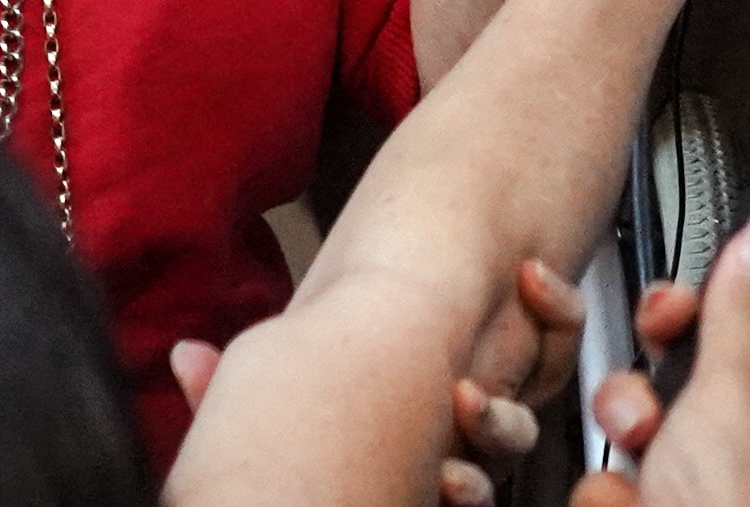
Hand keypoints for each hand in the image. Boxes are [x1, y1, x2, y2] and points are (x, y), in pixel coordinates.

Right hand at [172, 269, 574, 506]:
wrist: (398, 266)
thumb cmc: (318, 362)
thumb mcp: (264, 383)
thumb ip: (227, 383)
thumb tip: (185, 357)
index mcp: (394, 467)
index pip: (440, 496)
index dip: (450, 494)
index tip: (438, 483)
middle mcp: (449, 454)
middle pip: (479, 486)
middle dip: (470, 478)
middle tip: (450, 458)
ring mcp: (495, 411)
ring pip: (519, 435)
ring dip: (499, 422)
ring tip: (468, 395)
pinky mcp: (539, 349)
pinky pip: (563, 342)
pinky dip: (555, 311)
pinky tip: (529, 277)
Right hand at [577, 210, 749, 506]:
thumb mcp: (734, 394)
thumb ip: (741, 312)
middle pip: (714, 338)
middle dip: (670, 335)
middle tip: (664, 328)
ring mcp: (701, 465)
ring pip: (648, 400)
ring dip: (630, 416)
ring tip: (643, 441)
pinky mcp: (650, 499)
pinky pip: (614, 463)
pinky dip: (612, 483)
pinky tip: (629, 498)